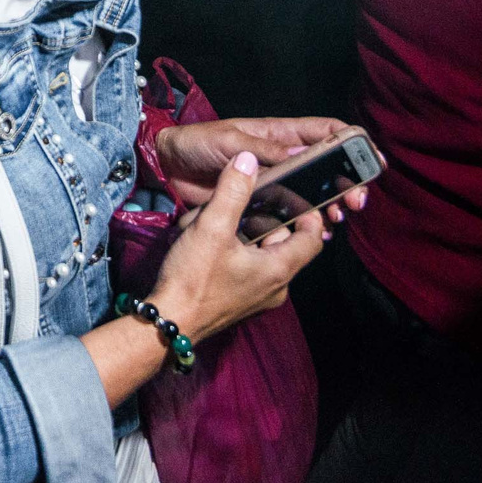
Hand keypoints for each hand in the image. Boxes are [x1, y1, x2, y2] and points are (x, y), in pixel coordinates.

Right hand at [145, 150, 331, 344]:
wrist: (168, 323)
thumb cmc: (193, 278)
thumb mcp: (211, 227)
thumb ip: (232, 191)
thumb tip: (248, 159)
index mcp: (279, 270)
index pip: (313, 238)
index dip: (307, 213)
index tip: (289, 194)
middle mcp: (276, 288)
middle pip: (286, 244)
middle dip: (267, 219)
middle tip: (245, 200)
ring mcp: (258, 299)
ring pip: (266, 256)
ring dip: (250, 235)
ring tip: (223, 219)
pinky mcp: (240, 304)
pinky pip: (251, 271)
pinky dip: (240, 252)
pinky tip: (214, 244)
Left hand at [156, 119, 371, 222]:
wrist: (168, 165)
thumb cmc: (198, 143)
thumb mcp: (230, 140)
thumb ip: (265, 149)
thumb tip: (305, 154)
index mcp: (279, 135)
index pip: (325, 132)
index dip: (351, 142)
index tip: (372, 160)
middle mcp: (282, 158)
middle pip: (325, 169)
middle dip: (345, 184)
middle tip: (354, 203)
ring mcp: (273, 182)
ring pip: (311, 194)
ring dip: (327, 207)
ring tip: (335, 221)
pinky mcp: (259, 204)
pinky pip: (288, 214)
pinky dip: (304, 224)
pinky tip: (314, 235)